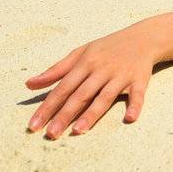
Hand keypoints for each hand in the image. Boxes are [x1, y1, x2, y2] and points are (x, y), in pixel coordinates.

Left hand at [25, 21, 161, 138]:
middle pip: (80, 95)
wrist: (143, 37)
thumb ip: (56, 70)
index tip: (34, 125)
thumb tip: (29, 84)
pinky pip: (137, 94)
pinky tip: (130, 118)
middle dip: (64, 114)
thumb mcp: (80, 53)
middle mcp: (101, 69)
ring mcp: (120, 75)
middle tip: (51, 134)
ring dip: (92, 113)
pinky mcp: (139, 80)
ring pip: (104, 96)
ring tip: (78, 131)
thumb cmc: (107, 48)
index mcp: (85, 63)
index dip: (47, 106)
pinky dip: (135, 106)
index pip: (62, 88)